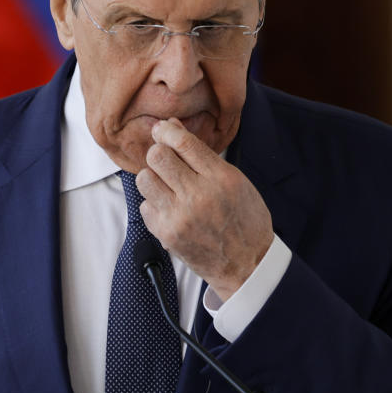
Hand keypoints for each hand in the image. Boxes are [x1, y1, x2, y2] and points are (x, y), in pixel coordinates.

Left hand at [136, 118, 273, 300]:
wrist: (247, 265)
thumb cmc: (245, 220)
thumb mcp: (235, 181)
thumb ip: (202, 155)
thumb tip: (172, 127)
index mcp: (221, 178)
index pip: (183, 143)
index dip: (167, 130)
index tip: (162, 129)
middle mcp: (198, 196)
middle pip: (157, 156)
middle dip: (159, 153)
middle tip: (166, 160)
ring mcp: (179, 217)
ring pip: (144, 179)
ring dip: (153, 178)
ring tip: (167, 186)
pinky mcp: (166, 234)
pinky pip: (144, 206)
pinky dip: (154, 204)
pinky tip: (170, 208)